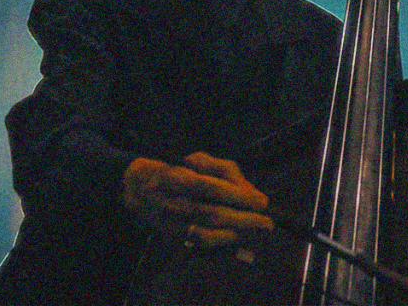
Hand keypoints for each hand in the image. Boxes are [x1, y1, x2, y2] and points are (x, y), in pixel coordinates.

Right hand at [121, 152, 274, 247]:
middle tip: (267, 221)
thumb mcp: (199, 160)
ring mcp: (169, 224)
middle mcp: (170, 202)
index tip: (262, 201)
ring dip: (237, 233)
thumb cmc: (179, 170)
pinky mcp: (172, 238)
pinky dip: (223, 245)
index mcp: (175, 177)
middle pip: (211, 214)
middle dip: (243, 219)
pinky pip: (200, 246)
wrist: (140, 190)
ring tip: (258, 229)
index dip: (238, 196)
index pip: (211, 188)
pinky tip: (241, 242)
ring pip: (207, 233)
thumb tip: (252, 192)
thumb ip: (227, 171)